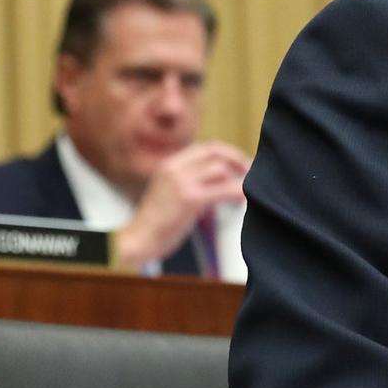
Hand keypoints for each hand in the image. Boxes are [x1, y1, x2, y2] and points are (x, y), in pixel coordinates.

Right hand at [116, 140, 249, 271]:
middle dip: (237, 159)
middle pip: (215, 151)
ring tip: (241, 194)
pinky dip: (238, 192)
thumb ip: (191, 180)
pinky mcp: (190, 199)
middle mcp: (174, 168)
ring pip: (221, 169)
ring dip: (236, 179)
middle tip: (249, 172)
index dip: (228, 153)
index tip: (241, 163)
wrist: (138, 241)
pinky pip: (223, 189)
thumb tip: (222, 177)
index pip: (206, 147)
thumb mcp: (170, 191)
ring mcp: (181, 182)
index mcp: (169, 164)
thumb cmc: (156, 222)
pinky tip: (242, 201)